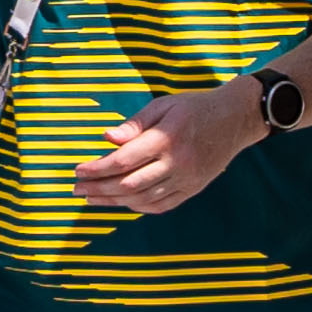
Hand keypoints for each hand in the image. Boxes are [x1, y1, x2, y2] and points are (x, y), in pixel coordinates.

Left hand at [74, 82, 250, 216]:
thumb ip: (134, 124)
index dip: (96, 169)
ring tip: (93, 199)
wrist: (235, 119)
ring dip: (114, 201)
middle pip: (129, 184)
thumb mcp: (163, 105)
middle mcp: (176, 163)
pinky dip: (139, 206)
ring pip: (143, 198)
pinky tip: (122, 202)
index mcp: (165, 138)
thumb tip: (107, 137)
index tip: (78, 171)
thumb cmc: (194, 107)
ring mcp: (186, 179)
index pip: (122, 160)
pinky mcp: (193, 188)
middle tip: (77, 190)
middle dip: (99, 189)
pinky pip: (162, 205)